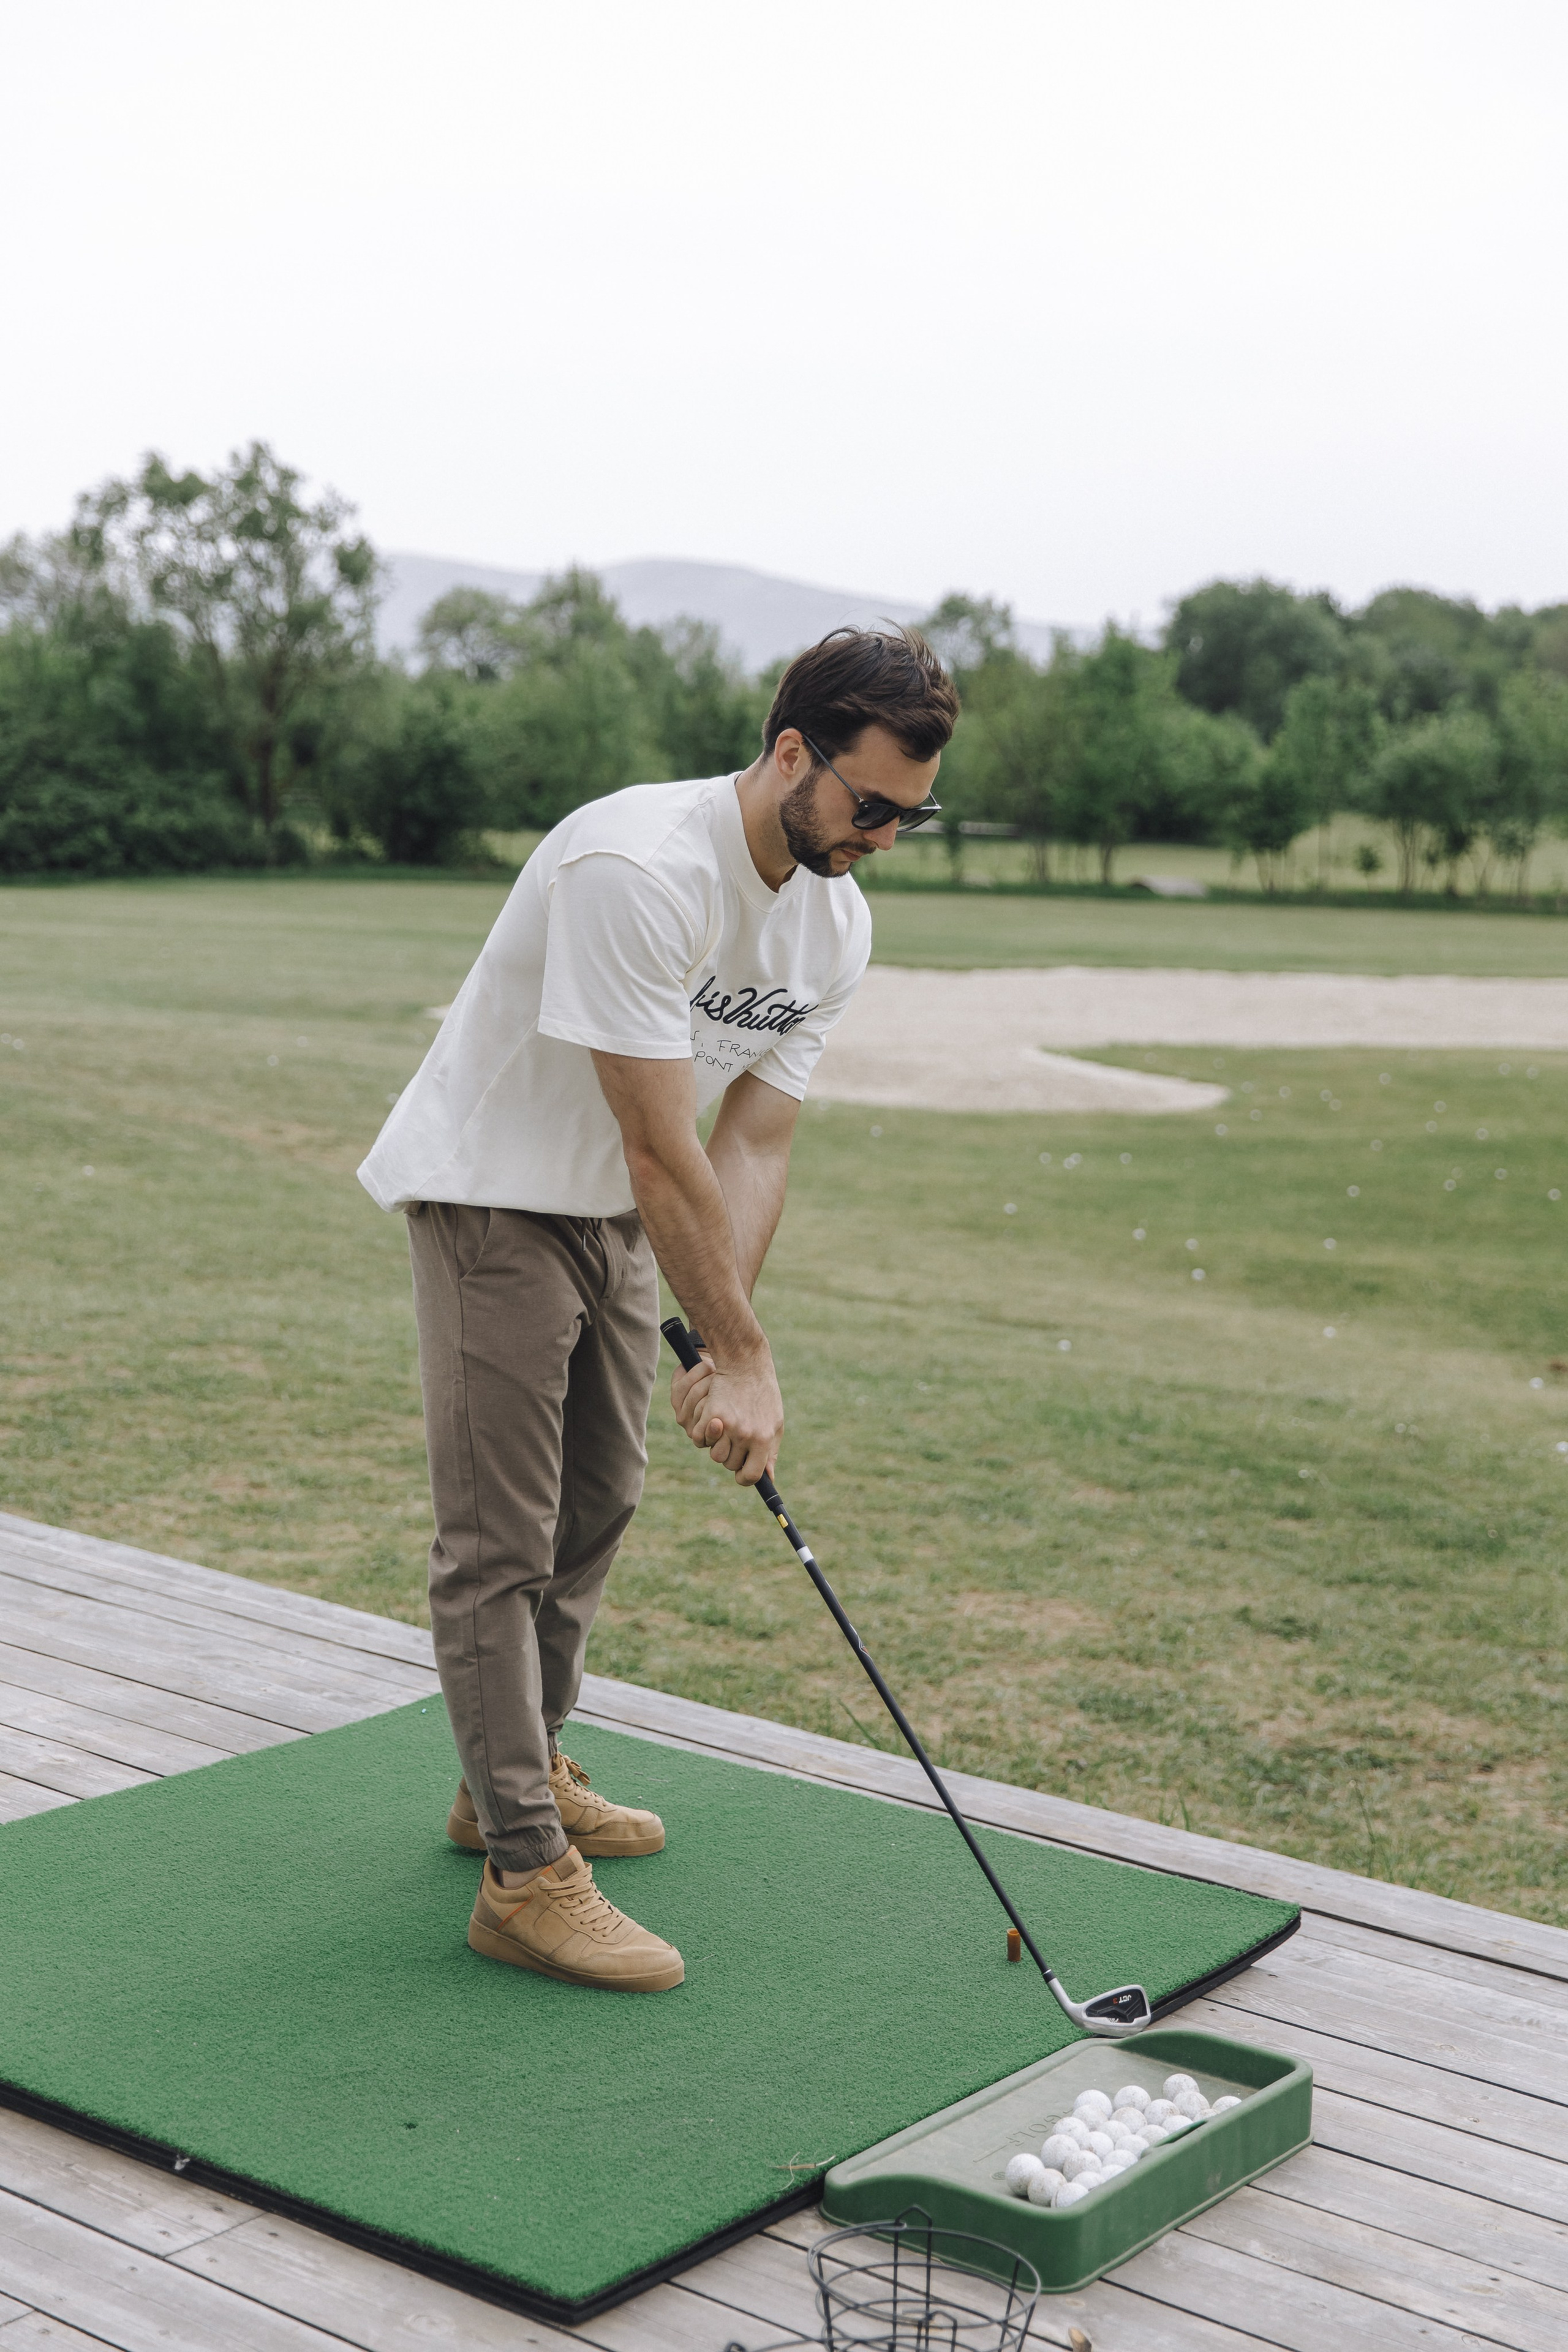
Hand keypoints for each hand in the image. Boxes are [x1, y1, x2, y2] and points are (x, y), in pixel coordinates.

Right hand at [671, 1346, 781, 1484]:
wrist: (746, 1365)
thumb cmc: (763, 1395)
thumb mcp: (774, 1423)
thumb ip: (770, 1452)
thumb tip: (768, 1478)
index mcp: (764, 1439)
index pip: (751, 1475)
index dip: (743, 1476)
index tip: (740, 1470)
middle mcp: (746, 1436)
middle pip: (729, 1464)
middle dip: (729, 1455)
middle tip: (733, 1439)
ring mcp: (728, 1426)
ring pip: (714, 1454)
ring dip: (715, 1445)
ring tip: (723, 1429)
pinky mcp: (711, 1415)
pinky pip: (698, 1438)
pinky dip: (701, 1433)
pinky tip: (710, 1421)